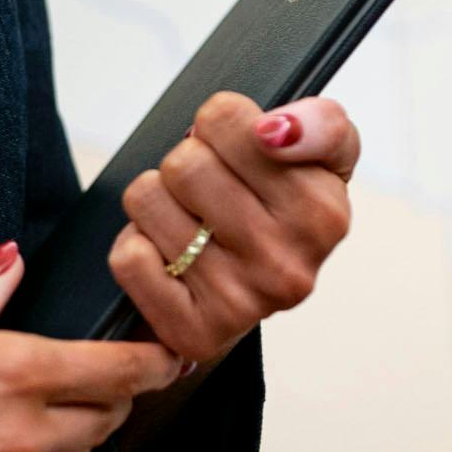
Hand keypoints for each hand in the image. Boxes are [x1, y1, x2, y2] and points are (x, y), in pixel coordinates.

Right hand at [0, 249, 180, 451]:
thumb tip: (9, 271)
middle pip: (101, 424)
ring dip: (64, 450)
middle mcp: (15, 441)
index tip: (170, 356)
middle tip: (87, 382)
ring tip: (29, 427)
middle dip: (104, 400)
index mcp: (11, 373)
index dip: (152, 363)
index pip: (117, 372)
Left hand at [108, 92, 360, 365]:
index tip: (237, 148)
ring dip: (158, 202)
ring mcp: (238, 303)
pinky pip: (129, 257)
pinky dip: (137, 244)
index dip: (218, 124)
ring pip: (147, 200)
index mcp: (323, 215)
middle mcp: (286, 266)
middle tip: (209, 188)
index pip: (224, 119)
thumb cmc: (283, 212)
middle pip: (183, 162)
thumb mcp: (322, 158)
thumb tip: (274, 132)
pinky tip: (168, 254)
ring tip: (191, 219)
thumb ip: (321, 125)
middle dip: (187, 162)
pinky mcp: (191, 332)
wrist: (255, 292)